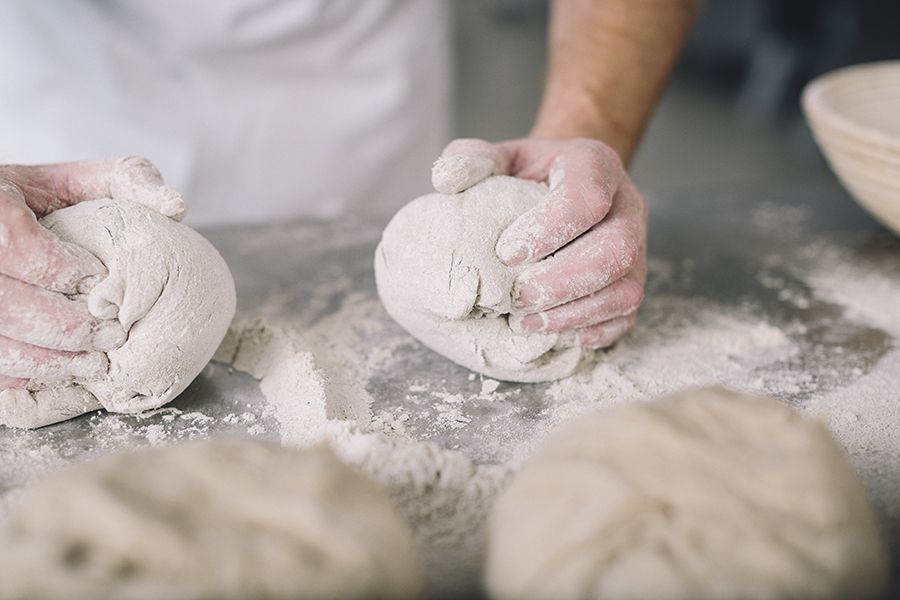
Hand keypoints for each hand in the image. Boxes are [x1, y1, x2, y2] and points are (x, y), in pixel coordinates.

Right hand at [0, 157, 183, 390]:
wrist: (1, 210)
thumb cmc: (47, 199)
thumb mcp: (85, 179)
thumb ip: (129, 181)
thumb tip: (175, 208)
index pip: (11, 241)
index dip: (56, 267)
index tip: (97, 279)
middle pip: (3, 302)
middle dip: (65, 326)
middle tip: (113, 335)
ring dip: (48, 360)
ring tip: (96, 363)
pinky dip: (28, 374)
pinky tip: (66, 371)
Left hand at [432, 138, 646, 348]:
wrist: (562, 186)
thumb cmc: (528, 176)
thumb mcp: (499, 157)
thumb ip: (470, 159)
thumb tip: (445, 179)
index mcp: (596, 166)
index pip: (587, 198)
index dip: (549, 230)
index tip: (506, 253)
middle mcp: (628, 206)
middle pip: (616, 250)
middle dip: (563, 281)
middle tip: (517, 298)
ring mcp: (638, 248)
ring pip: (625, 289)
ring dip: (573, 313)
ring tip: (525, 322)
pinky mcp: (633, 281)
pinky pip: (625, 316)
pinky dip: (591, 331)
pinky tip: (553, 333)